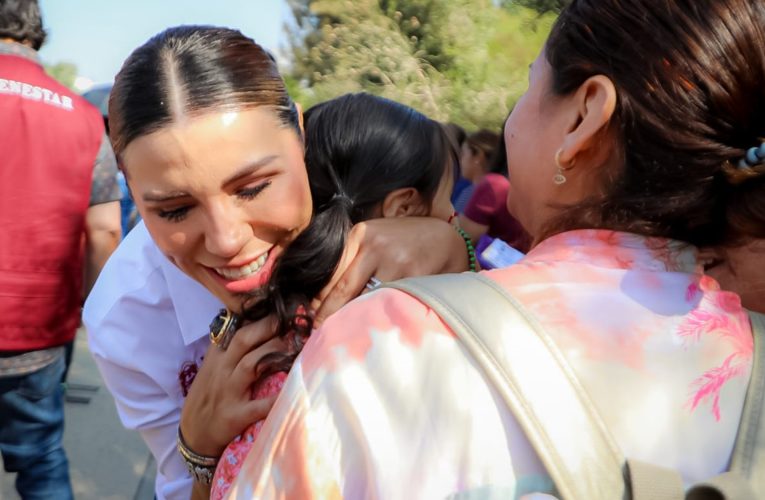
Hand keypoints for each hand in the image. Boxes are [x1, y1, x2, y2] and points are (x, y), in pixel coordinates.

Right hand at [179, 318, 287, 456]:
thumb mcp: (212, 367)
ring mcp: (228, 393)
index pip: (235, 329)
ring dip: (274, 352)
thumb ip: (230, 346)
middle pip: (243, 340)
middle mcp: (222, 370)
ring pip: (251, 365)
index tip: (279, 306)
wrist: (194, 434)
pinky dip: (275, 399)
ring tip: (296, 344)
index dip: (257, 316)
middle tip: (292, 318)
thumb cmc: (209, 396)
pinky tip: (294, 391)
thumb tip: (251, 320)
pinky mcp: (235, 416)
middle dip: (268, 326)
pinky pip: (258, 406)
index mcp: (217, 357)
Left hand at [312, 217, 467, 324]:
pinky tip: (377, 326)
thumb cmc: (406, 242)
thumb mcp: (377, 240)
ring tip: (346, 335)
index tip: (314, 317)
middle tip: (320, 333)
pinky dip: (381, 316)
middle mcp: (373, 245)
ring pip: (365, 299)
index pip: (331, 273)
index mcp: (360, 234)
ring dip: (355, 319)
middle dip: (330, 315)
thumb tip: (323, 297)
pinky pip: (390, 302)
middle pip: (343, 289)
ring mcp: (394, 259)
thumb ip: (353, 260)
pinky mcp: (413, 274)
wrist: (447, 238)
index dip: (321, 300)